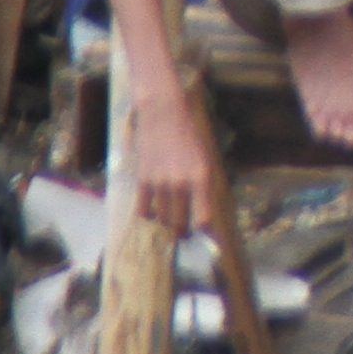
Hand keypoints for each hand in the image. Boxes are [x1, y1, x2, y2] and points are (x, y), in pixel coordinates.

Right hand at [128, 90, 224, 238]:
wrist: (163, 111)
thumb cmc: (189, 134)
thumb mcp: (206, 158)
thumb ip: (205, 186)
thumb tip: (205, 213)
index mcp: (202, 177)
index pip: (204, 219)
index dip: (206, 234)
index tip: (208, 242)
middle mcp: (181, 183)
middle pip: (181, 223)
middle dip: (184, 232)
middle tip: (185, 234)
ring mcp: (160, 182)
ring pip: (163, 218)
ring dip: (168, 224)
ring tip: (171, 223)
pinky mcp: (143, 179)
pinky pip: (145, 208)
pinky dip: (149, 214)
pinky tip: (153, 213)